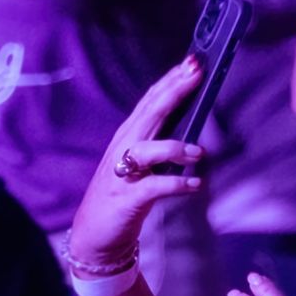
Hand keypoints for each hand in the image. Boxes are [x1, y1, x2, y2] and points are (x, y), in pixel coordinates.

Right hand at [68, 56, 205, 267]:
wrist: (96, 233)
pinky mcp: (128, 198)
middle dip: (175, 91)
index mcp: (129, 135)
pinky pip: (155, 187)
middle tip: (197, 73)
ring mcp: (124, 172)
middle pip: (151, 113)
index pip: (151, 100)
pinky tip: (194, 184)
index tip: (193, 62)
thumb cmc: (124, 192)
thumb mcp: (142, 161)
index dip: (171, 80)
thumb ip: (161, 140)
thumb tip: (192, 121)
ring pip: (148, 150)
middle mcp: (125, 147)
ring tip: (198, 152)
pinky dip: (176, 184)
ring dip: (175, 147)